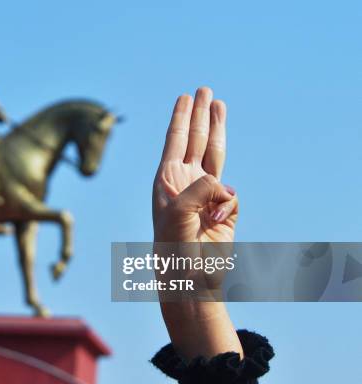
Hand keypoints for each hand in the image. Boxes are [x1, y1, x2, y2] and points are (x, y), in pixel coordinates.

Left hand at [154, 87, 242, 359]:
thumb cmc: (173, 245)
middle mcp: (185, 183)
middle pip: (195, 139)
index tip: (184, 97)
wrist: (189, 278)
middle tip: (204, 89)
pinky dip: (226, 206)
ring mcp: (206, 195)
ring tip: (219, 103)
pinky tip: (216, 221)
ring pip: (215, 154)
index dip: (180, 118)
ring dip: (217, 128)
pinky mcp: (226, 211)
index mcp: (166, 182)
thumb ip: (202, 187)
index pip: (175, 141)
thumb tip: (226, 187)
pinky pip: (232, 196)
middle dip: (200, 114)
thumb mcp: (179, 211)